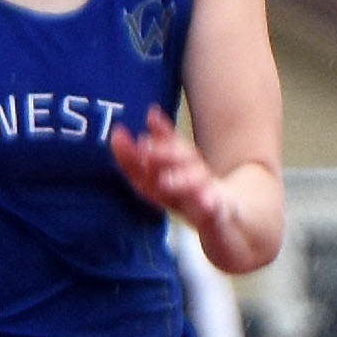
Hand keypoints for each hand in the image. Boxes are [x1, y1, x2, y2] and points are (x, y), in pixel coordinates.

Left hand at [109, 111, 233, 243]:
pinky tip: (207, 205)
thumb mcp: (154, 180)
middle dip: (164, 152)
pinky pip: (214, 208)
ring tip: (165, 181)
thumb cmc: (182, 195)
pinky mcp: (217, 210)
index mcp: (179, 160)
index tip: (150, 116)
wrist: (221, 220)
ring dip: (182, 178)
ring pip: (197, 180)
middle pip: (183, 155)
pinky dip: (211, 204)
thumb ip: (132, 160)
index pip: (169, 141)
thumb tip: (116, 134)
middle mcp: (193, 169)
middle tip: (144, 150)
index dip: (160, 129)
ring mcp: (206, 189)